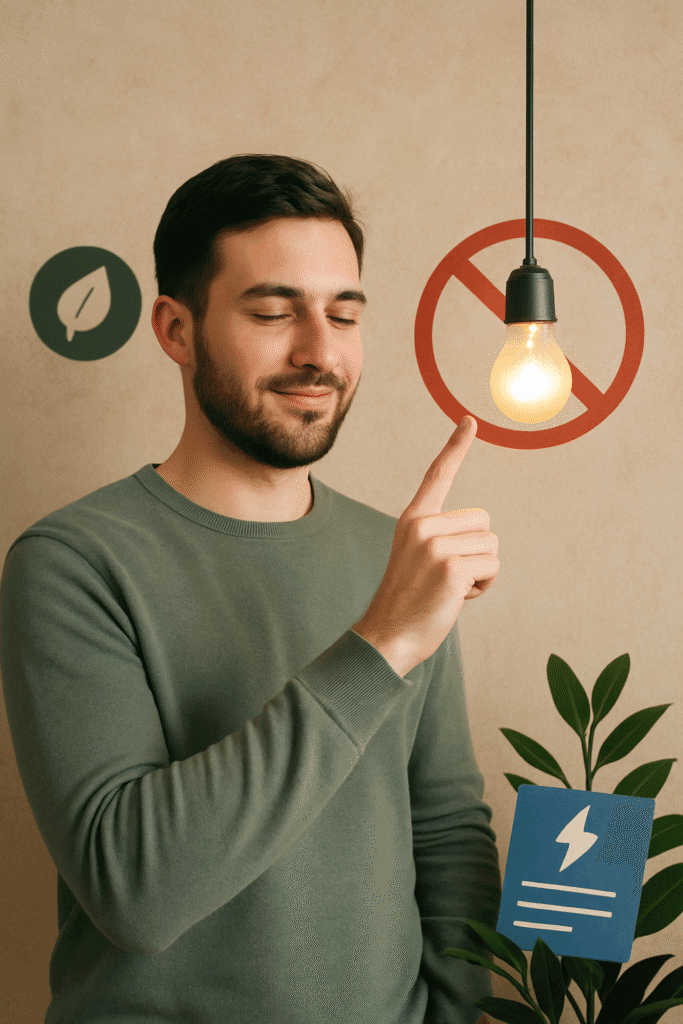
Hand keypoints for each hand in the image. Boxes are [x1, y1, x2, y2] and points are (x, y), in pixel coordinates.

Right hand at [352, 416, 499, 676]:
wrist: (386, 637)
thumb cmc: (409, 603)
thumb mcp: (419, 559)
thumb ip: (442, 540)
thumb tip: (484, 540)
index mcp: (413, 520)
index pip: (438, 475)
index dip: (455, 447)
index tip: (470, 421)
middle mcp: (422, 526)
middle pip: (484, 522)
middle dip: (478, 551)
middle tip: (447, 578)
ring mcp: (435, 546)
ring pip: (492, 546)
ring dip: (482, 571)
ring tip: (450, 589)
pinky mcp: (450, 568)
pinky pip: (492, 567)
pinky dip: (483, 586)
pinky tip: (456, 598)